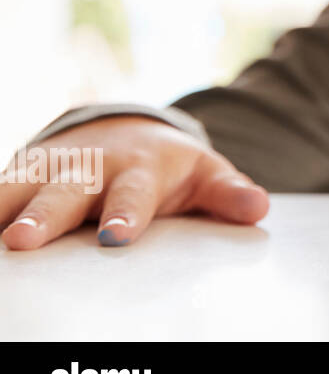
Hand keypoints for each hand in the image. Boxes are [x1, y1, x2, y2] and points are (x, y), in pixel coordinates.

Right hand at [1, 115, 268, 249]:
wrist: (127, 132)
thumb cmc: (169, 168)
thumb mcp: (204, 175)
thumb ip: (228, 193)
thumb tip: (258, 207)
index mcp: (139, 170)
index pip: (133, 195)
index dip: (125, 215)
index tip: (116, 237)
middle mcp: (91, 167)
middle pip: (65, 193)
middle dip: (44, 216)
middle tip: (23, 241)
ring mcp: (52, 169)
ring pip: (19, 188)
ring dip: (2, 208)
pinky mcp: (21, 174)